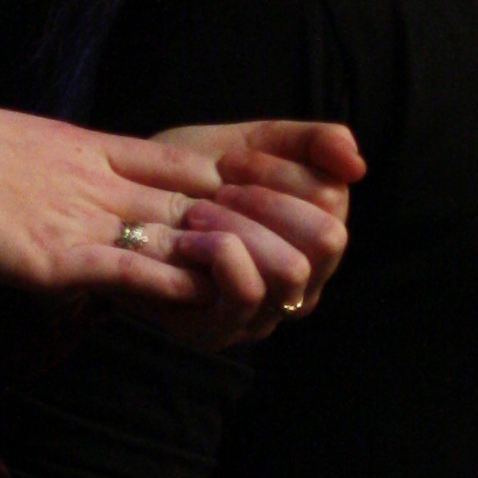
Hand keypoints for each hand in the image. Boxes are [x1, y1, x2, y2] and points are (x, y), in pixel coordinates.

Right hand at [0, 92, 337, 321]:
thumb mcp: (34, 160)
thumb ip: (77, 173)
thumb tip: (103, 188)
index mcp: (100, 156)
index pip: (194, 165)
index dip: (253, 180)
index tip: (310, 187)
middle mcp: (104, 183)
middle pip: (207, 199)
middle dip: (272, 219)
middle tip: (335, 234)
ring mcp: (83, 219)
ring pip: (179, 235)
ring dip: (241, 256)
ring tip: (299, 274)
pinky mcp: (55, 257)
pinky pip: (125, 270)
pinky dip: (171, 282)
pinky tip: (214, 297)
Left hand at [136, 117, 363, 349]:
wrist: (119, 206)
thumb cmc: (191, 176)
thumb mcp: (256, 145)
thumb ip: (313, 143)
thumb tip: (357, 166)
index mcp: (317, 240)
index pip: (334, 201)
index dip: (281, 171)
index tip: (231, 162)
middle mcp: (302, 286)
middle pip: (326, 239)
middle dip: (265, 200)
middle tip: (217, 188)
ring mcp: (263, 316)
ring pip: (290, 268)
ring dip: (239, 226)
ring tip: (196, 213)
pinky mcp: (219, 333)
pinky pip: (246, 292)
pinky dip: (219, 252)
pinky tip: (185, 238)